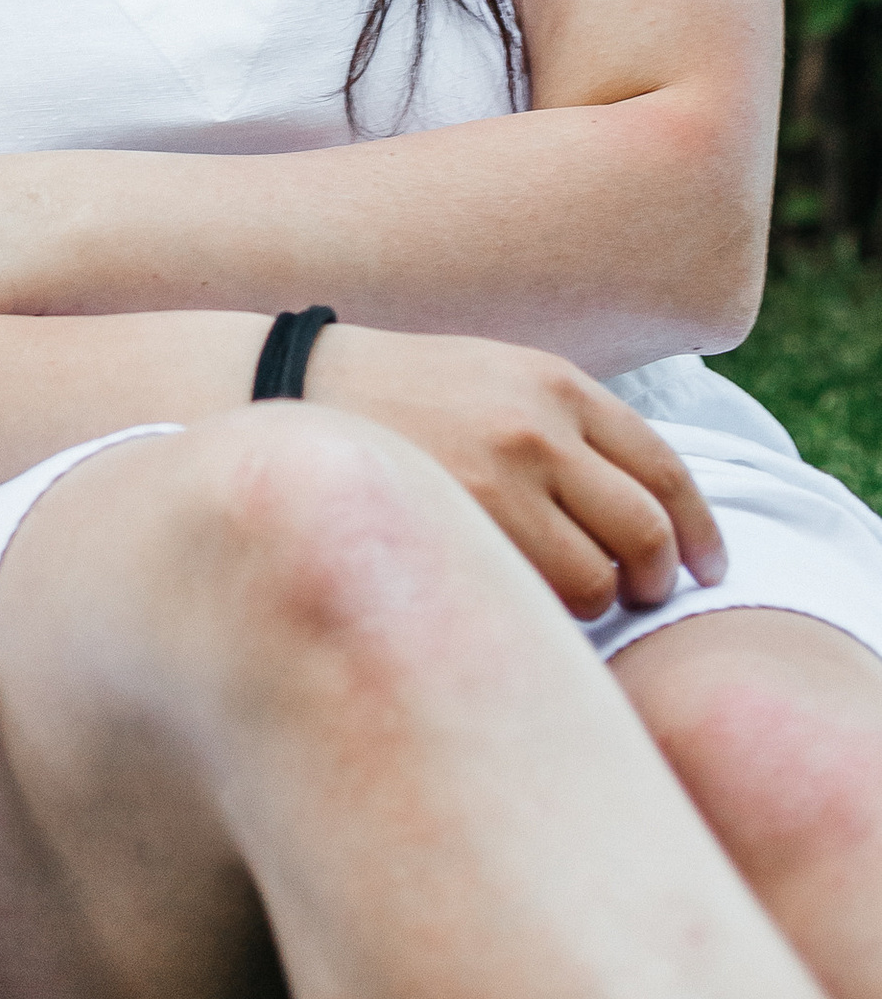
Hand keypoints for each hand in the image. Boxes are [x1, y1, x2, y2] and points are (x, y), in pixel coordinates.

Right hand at [310, 325, 728, 618]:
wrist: (292, 393)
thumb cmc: (403, 400)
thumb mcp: (496, 379)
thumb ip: (569, 430)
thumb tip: (651, 517)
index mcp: (556, 386)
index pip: (665, 471)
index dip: (699, 532)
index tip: (706, 567)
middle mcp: (538, 430)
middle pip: (645, 534)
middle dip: (654, 580)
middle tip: (638, 597)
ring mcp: (498, 484)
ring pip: (596, 584)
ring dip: (593, 605)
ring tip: (560, 601)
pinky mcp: (459, 532)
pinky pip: (538, 604)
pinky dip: (544, 619)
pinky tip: (517, 605)